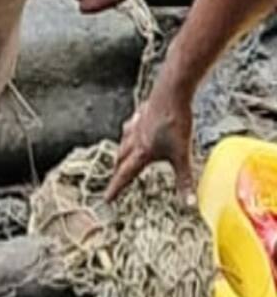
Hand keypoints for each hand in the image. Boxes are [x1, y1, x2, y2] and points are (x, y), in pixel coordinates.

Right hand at [106, 82, 196, 203]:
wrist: (171, 94)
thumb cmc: (175, 122)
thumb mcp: (183, 154)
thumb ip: (184, 180)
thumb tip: (189, 202)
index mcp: (142, 152)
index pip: (125, 175)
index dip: (116, 188)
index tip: (107, 198)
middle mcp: (134, 140)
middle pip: (120, 159)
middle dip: (117, 171)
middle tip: (116, 179)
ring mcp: (136, 126)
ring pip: (123, 143)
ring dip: (121, 152)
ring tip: (122, 157)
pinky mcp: (141, 115)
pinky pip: (130, 127)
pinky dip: (129, 133)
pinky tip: (133, 130)